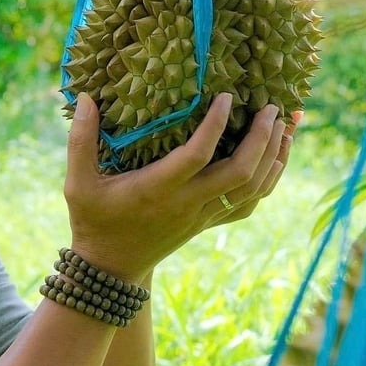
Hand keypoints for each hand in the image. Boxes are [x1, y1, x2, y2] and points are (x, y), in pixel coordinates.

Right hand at [62, 92, 296, 281]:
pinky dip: (270, 179)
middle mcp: (187, 203)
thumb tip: (84, 98)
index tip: (228, 96)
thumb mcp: (77, 182)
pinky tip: (278, 156)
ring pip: (253, 188)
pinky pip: (251, 202)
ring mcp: (203, 215)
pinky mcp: (210, 222)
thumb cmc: (94, 219)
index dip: (216, 125)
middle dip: (262, 138)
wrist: (112, 269)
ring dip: (275, 155)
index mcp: (158, 189)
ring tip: (287, 123)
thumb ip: (80, 140)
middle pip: (239, 172)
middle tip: (272, 106)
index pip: (196, 156)